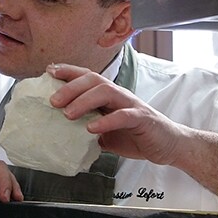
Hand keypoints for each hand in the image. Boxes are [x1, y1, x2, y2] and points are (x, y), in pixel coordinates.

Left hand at [46, 64, 184, 164]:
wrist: (168, 145)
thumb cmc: (134, 135)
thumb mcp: (104, 132)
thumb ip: (85, 128)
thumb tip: (59, 133)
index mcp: (109, 95)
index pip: (87, 76)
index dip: (68, 71)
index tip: (49, 71)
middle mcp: (119, 95)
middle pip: (94, 80)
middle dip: (70, 87)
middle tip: (52, 101)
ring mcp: (132, 104)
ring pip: (107, 91)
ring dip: (84, 101)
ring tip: (68, 114)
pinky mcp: (143, 118)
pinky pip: (124, 115)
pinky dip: (107, 120)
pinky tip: (92, 128)